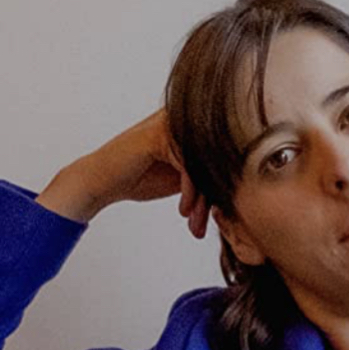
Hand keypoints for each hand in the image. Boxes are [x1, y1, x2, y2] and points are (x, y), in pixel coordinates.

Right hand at [39, 109, 208, 236]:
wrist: (105, 180)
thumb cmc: (143, 178)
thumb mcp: (185, 180)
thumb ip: (209, 178)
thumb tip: (243, 194)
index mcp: (195, 129)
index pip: (222, 160)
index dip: (221, 192)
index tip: (218, 220)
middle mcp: (186, 121)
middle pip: (215, 163)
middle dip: (212, 199)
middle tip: (203, 228)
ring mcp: (172, 124)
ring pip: (203, 166)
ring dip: (200, 200)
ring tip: (193, 223)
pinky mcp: (160, 134)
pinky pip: (187, 165)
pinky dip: (189, 191)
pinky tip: (183, 210)